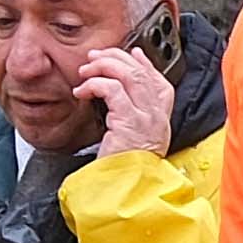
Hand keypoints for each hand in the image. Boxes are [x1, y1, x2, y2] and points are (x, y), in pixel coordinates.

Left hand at [76, 41, 175, 161]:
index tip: (131, 53)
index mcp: (160, 120)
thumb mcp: (133, 139)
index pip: (160, 81)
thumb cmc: (123, 168)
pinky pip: (112, 90)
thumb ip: (130, 117)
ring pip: (129, 75)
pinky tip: (82, 91)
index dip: (146, 63)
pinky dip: (94, 84)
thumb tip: (116, 93)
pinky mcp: (129, 121)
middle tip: (94, 58)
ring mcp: (146, 118)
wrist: (126, 189)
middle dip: (116, 58)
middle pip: (142, 72)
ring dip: (103, 66)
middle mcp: (157, 116)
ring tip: (85, 72)